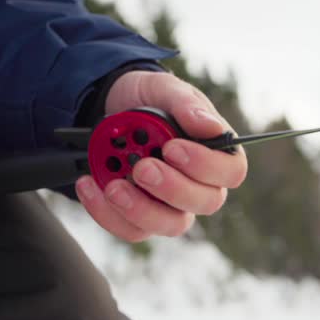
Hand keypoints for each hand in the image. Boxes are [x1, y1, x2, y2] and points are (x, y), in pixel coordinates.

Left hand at [75, 70, 248, 242]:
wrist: (113, 109)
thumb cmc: (150, 100)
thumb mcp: (164, 89)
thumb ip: (186, 104)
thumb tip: (210, 126)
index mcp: (217, 155)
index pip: (230, 171)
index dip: (206, 166)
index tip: (172, 148)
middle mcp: (200, 186)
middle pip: (205, 202)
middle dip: (172, 188)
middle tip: (142, 167)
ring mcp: (172, 206)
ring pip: (170, 225)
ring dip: (141, 209)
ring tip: (113, 186)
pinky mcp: (141, 219)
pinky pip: (131, 230)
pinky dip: (106, 212)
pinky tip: (89, 185)